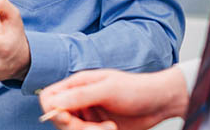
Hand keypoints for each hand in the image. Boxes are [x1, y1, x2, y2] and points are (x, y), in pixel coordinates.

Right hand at [38, 67, 188, 129]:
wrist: (159, 103)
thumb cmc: (136, 89)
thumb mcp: (108, 89)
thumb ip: (80, 95)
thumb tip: (54, 102)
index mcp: (78, 85)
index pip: (50, 97)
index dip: (53, 110)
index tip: (68, 119)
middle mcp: (80, 100)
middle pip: (60, 119)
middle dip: (76, 127)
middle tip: (95, 128)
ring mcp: (88, 115)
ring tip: (109, 128)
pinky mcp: (97, 127)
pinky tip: (112, 129)